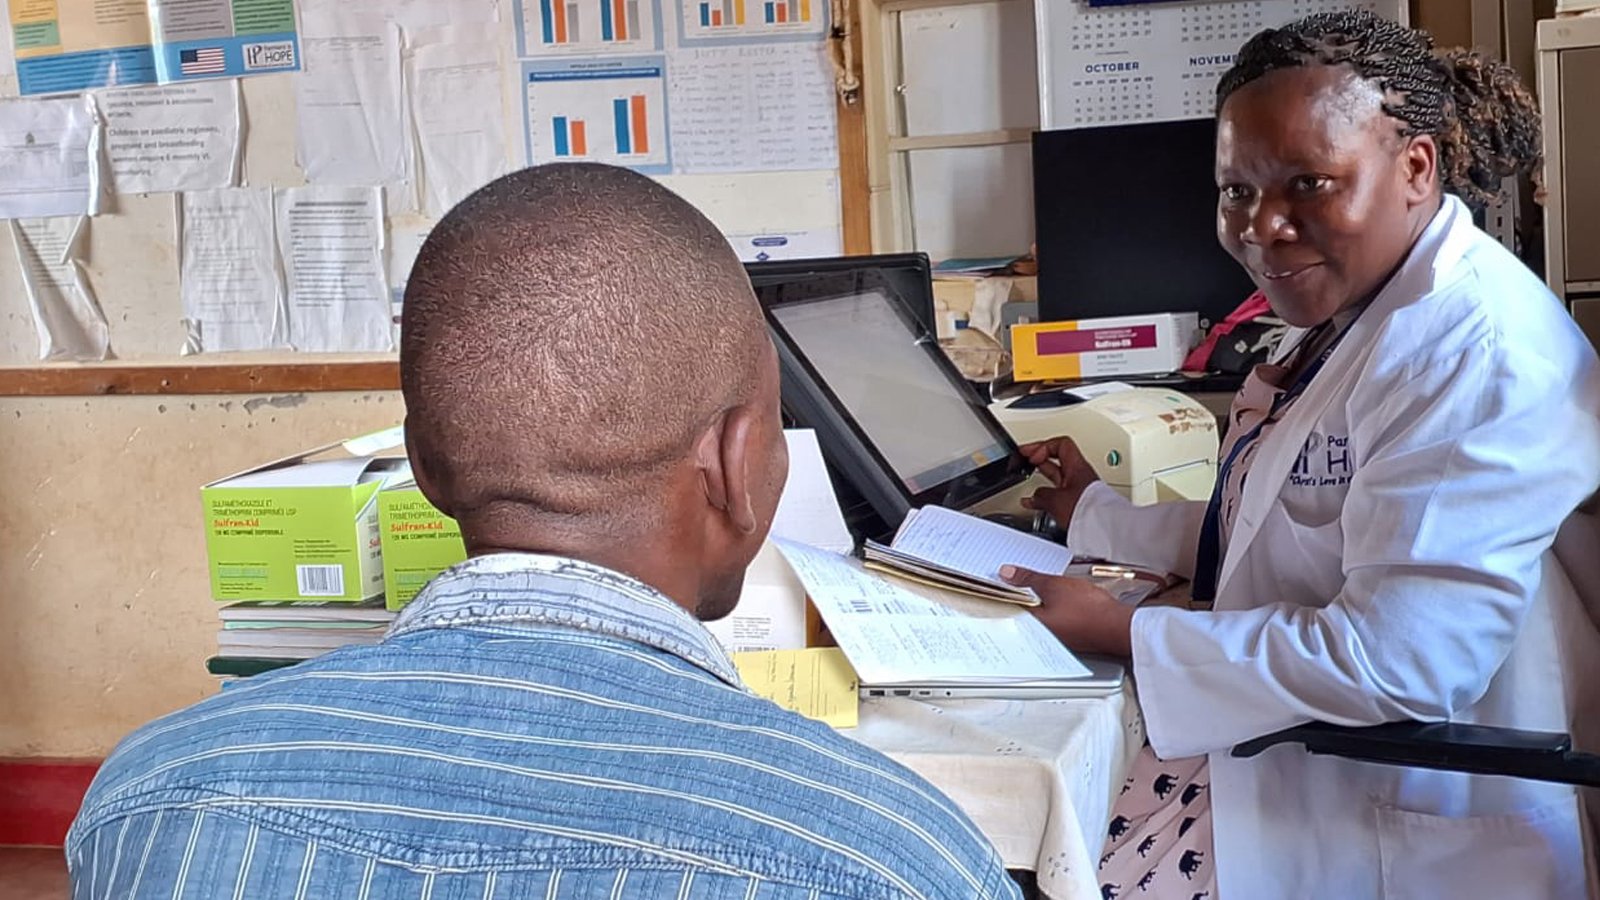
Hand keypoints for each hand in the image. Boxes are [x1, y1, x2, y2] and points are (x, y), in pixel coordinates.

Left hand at [1001, 565, 1133, 657]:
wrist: (1118, 627)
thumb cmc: (1090, 611)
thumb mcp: (1054, 585)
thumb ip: (1029, 578)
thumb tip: (1008, 573)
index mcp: (1031, 626)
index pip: (1007, 606)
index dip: (1002, 590)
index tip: (1000, 578)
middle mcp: (1039, 637)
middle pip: (1020, 612)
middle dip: (1018, 595)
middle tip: (1016, 577)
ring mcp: (1054, 639)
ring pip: (1036, 616)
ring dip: (1035, 601)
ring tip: (1039, 585)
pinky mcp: (1068, 637)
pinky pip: (1052, 620)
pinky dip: (1050, 608)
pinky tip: (1057, 598)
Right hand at [1017, 436, 1099, 527]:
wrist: (1103, 530)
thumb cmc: (1087, 510)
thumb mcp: (1055, 500)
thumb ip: (1041, 495)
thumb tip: (1035, 497)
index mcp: (1077, 466)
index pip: (1061, 444)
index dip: (1043, 446)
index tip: (1030, 454)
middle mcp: (1080, 475)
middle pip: (1058, 459)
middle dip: (1040, 457)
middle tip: (1026, 458)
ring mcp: (1080, 489)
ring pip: (1058, 477)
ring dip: (1042, 477)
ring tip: (1029, 478)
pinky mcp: (1080, 503)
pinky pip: (1059, 494)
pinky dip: (1046, 496)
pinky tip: (1035, 502)